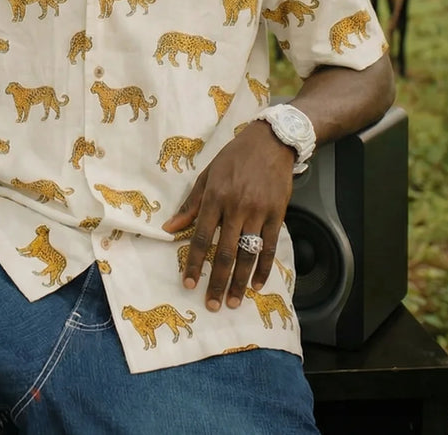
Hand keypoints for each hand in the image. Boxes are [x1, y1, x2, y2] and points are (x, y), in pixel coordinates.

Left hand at [161, 121, 294, 309]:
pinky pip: (270, 247)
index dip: (195, 263)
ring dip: (240, 282)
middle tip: (212, 305)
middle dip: (217, 281)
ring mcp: (259, 212)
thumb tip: (169, 228)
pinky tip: (258, 285)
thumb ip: (190, 204)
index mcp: (215, 197)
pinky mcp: (278, 214)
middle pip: (226, 252)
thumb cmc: (234, 157)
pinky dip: (264, 268)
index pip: (202, 237)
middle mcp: (236, 207)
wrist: (270, 142)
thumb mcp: (207, 175)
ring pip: (248, 254)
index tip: (190, 284)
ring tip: (233, 302)